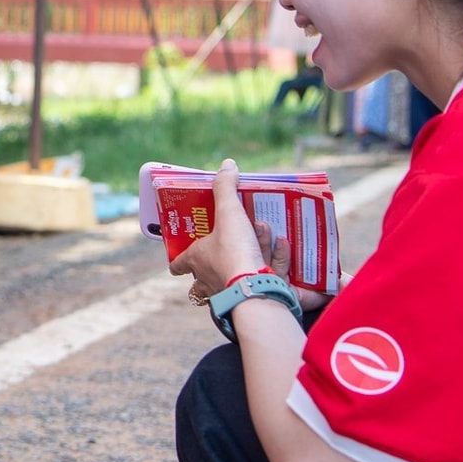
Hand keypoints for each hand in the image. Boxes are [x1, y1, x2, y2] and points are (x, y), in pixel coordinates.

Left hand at [168, 160, 268, 302]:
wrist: (257, 290)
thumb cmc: (233, 252)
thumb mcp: (228, 214)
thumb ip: (226, 189)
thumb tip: (227, 165)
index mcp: (197, 261)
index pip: (180, 264)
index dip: (178, 261)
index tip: (178, 258)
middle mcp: (210, 280)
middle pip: (208, 271)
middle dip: (223, 251)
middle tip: (238, 234)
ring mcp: (233, 291)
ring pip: (239, 271)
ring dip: (256, 248)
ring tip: (265, 229)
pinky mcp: (256, 296)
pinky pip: (263, 276)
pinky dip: (275, 259)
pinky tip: (284, 243)